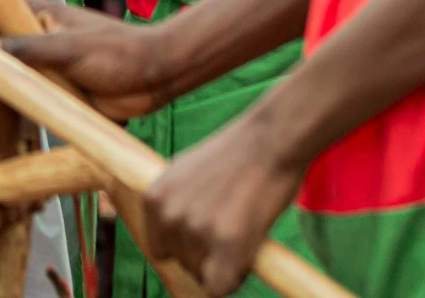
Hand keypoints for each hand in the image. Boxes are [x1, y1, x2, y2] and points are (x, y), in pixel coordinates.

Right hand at [0, 1, 183, 117]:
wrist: (155, 78)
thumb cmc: (117, 52)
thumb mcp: (69, 49)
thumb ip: (28, 49)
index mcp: (36, 13)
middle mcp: (34, 36)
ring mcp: (43, 64)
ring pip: (5, 71)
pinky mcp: (54, 89)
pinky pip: (23, 94)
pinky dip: (8, 101)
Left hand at [143, 112, 306, 296]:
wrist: (270, 141)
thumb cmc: (235, 156)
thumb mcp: (186, 172)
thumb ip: (175, 205)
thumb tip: (172, 237)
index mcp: (154, 198)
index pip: (161, 248)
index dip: (185, 246)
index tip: (208, 233)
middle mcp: (169, 215)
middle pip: (182, 263)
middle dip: (206, 254)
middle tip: (232, 228)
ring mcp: (197, 231)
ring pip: (203, 275)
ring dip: (223, 264)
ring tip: (242, 231)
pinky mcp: (227, 244)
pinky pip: (219, 289)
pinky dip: (233, 279)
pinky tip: (247, 254)